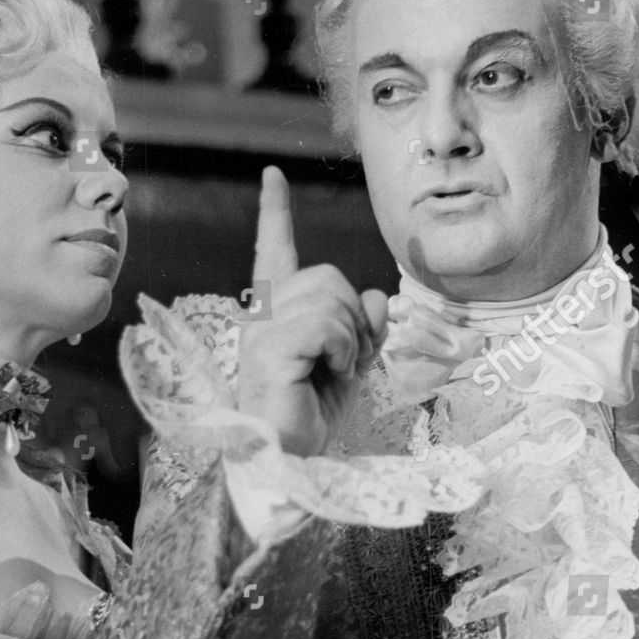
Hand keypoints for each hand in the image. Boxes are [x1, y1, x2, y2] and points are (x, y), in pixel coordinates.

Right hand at [237, 166, 388, 457]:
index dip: (274, 214)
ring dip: (351, 338)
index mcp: (276, 315)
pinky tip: (329, 375)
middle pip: (328, 275)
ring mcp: (261, 331)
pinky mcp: (269, 349)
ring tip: (335, 372)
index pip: (274, 252)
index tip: (271, 176)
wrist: (289, 462)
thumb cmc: (311, 417)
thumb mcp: (349, 366)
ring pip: (332, 297)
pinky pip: (328, 324)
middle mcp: (262, 316)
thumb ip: (362, 329)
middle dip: (354, 317)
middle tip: (346, 362)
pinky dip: (343, 350)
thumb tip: (377, 298)